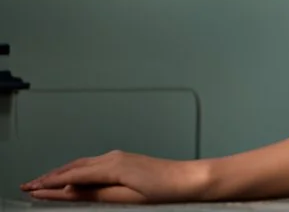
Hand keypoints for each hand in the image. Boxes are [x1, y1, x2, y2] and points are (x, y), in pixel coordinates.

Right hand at [20, 150, 209, 203]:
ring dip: (63, 172)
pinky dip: (78, 170)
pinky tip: (74, 176)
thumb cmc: (166, 190)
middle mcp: (114, 157)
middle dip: (50, 177)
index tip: (31, 189)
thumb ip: (95, 195)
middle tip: (29, 186)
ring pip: (83, 164)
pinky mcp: (127, 161)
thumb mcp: (126, 198)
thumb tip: (70, 192)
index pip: (72, 176)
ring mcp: (121, 157)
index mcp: (112, 165)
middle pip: (74, 167)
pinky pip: (94, 164)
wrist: (192, 180)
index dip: (50, 184)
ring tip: (45, 181)